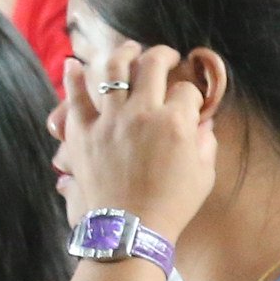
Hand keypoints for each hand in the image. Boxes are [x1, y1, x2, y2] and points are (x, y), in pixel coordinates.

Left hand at [57, 38, 220, 239]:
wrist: (129, 230)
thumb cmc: (171, 206)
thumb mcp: (203, 176)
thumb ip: (206, 144)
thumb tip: (203, 125)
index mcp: (175, 122)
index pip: (187, 90)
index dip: (192, 94)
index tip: (190, 103)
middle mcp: (142, 112)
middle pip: (153, 65)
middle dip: (164, 55)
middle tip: (166, 56)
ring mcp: (109, 119)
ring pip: (114, 68)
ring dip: (123, 53)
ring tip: (129, 50)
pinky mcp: (83, 131)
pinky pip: (74, 97)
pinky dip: (72, 77)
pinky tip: (74, 64)